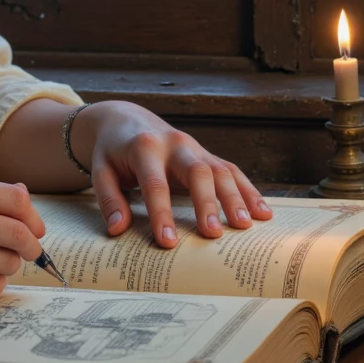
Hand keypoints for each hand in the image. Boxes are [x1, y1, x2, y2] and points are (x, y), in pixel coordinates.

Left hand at [70, 100, 272, 247]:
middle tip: (212, 234)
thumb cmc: (113, 151)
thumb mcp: (101, 170)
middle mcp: (174, 144)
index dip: (161, 214)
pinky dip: (248, 190)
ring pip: (220, 169)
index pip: (154, 183)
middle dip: (206, 202)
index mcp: (144, 148)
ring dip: (235, 197)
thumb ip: (109, 199)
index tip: (168, 242)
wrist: (125, 120)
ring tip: (246, 226)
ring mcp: (194, 148)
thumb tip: (118, 229)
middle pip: (196, 171)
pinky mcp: (206, 154)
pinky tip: (262, 212)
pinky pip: (232, 170)